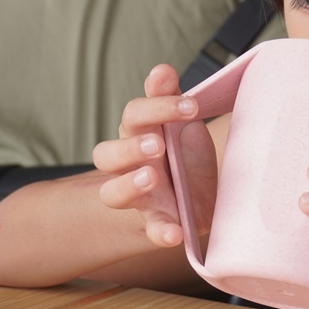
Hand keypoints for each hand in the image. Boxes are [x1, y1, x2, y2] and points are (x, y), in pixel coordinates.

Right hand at [92, 64, 218, 247]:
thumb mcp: (185, 126)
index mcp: (141, 134)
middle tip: (158, 144)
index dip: (156, 104)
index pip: (135, 114)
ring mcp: (141, 196)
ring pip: (112, 193)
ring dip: (130, 184)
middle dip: (132, 146)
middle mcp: (131, 165)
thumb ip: (175, 103)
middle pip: (110, 152)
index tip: (187, 101)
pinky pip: (152, 230)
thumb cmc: (186, 156)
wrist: (197, 200)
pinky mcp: (157, 223)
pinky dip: (161, 232)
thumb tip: (166, 75)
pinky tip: (174, 233)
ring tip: (152, 177)